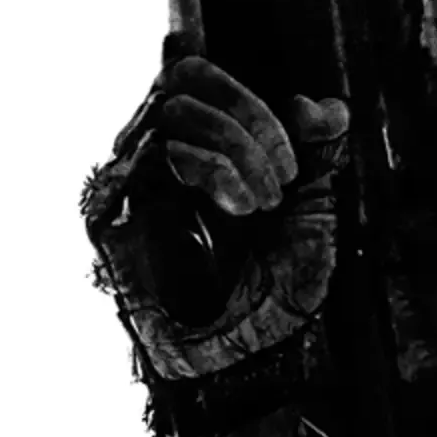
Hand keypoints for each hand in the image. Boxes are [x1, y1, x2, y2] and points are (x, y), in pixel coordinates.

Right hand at [84, 49, 349, 380]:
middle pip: (182, 79)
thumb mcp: (312, 210)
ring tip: (266, 200)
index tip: (278, 119)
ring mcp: (128, 185)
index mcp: (196, 150)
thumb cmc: (275, 291)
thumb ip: (318, 152)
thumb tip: (326, 105)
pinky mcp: (110, 216)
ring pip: (170, 109)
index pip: (195, 76)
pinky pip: (152, 153)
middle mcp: (155, 159)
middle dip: (248, 116)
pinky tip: (239, 208)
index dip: (230, 80)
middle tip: (284, 177)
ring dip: (235, 145)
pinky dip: (210, 167)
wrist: (250, 360)